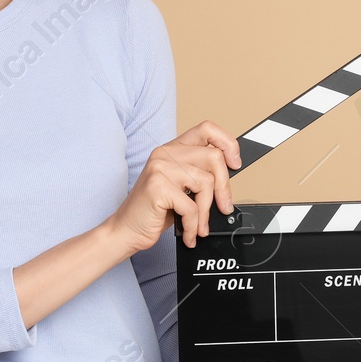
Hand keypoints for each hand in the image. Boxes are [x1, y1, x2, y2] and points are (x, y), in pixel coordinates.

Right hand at [108, 120, 241, 252]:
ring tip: (199, 225)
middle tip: (223, 207)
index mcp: (172, 149)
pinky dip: (194, 224)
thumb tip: (231, 172)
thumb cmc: (154, 210)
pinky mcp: (158, 187)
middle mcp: (165, 153)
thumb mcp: (181, 187)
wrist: (125, 230)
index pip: (207, 129)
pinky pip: (192, 206)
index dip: (227, 143)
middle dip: (224, 187)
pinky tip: (189, 232)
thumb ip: (200, 174)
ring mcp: (160, 168)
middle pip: (213, 157)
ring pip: (206, 183)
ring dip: (206, 212)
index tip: (235, 163)